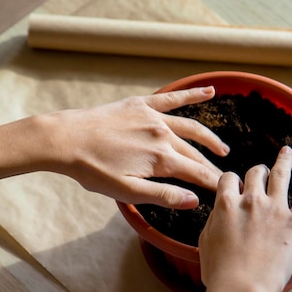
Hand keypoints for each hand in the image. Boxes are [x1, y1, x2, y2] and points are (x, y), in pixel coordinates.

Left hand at [44, 86, 229, 208]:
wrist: (65, 140)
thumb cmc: (93, 170)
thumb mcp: (127, 192)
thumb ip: (163, 195)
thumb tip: (194, 200)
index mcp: (161, 159)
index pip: (197, 173)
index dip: (213, 183)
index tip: (226, 190)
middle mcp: (163, 135)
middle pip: (195, 154)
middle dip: (211, 167)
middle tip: (224, 178)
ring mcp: (154, 117)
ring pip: (191, 128)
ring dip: (209, 139)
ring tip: (222, 149)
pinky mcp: (142, 104)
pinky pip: (173, 98)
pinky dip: (193, 94)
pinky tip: (210, 91)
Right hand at [198, 146, 291, 291]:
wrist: (242, 289)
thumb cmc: (220, 273)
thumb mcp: (205, 242)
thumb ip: (213, 221)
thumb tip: (219, 214)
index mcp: (226, 203)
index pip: (229, 179)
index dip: (233, 182)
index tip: (237, 188)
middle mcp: (251, 200)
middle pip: (255, 173)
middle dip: (258, 172)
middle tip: (263, 174)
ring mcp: (275, 209)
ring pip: (280, 174)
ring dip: (283, 160)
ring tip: (287, 151)